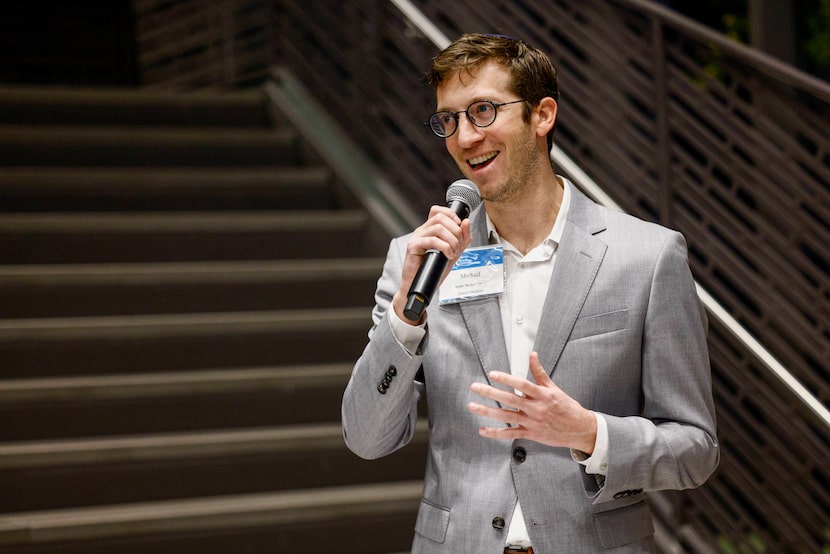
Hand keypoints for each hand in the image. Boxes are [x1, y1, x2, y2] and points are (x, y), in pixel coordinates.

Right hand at [392, 205, 471, 323]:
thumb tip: (466, 222)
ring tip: (453, 252)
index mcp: (430, 229)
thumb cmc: (434, 269)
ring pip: (438, 227)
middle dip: (455, 231)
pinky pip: (432, 240)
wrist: (422, 286)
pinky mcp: (413, 246)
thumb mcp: (454, 252)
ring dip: (451, 240)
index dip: (450, 214)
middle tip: (458, 245)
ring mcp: (417, 237)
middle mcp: (422, 231)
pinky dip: (444, 247)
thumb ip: (462, 239)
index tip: (459, 225)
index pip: (438, 210)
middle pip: (441, 218)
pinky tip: (447, 255)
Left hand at [468, 352, 597, 453]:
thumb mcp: (554, 388)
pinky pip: (510, 434)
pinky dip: (496, 433)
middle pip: (509, 399)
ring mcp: (532, 422)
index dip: (507, 379)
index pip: (521, 384)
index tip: (492, 374)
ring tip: (472, 406)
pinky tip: (483, 430)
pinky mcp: (530, 434)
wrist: (579, 429)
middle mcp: (535, 408)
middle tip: (475, 387)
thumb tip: (532, 355)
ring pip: (506, 416)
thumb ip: (539, 372)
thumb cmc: (566, 407)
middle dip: (490, 393)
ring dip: (487, 411)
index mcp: (542, 395)